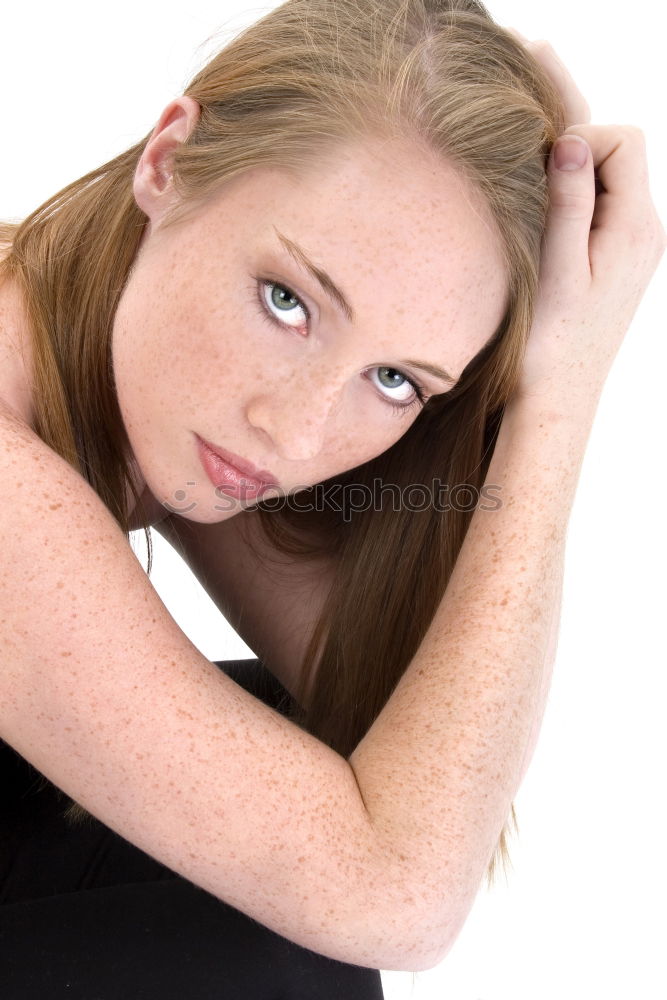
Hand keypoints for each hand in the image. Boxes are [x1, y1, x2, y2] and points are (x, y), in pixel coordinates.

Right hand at [503, 31, 665, 412]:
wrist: (557, 400)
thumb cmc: (551, 347)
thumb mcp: (557, 272)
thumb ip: (569, 204)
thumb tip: (571, 140)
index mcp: (634, 228)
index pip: (620, 140)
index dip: (579, 137)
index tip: (540, 164)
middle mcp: (640, 228)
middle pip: (615, 148)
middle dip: (573, 118)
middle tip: (533, 53)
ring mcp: (626, 242)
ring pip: (604, 171)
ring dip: (568, 155)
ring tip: (525, 122)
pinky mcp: (608, 254)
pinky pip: (595, 198)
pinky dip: (569, 181)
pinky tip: (538, 174)